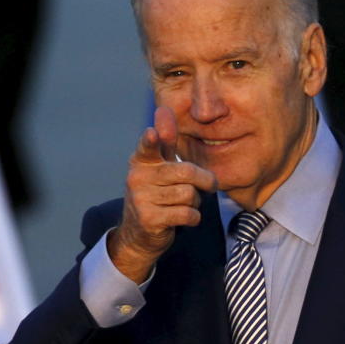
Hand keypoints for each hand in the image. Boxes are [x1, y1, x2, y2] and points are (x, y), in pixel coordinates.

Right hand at [108, 106, 216, 282]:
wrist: (138, 234)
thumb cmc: (155, 194)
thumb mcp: (159, 166)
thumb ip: (165, 140)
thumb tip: (164, 109)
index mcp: (141, 161)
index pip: (147, 147)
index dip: (152, 140)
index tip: (152, 134)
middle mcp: (137, 177)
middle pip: (186, 172)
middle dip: (204, 181)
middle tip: (207, 186)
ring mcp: (141, 199)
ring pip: (189, 194)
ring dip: (195, 202)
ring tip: (182, 204)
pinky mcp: (149, 219)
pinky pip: (187, 214)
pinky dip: (192, 218)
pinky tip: (181, 218)